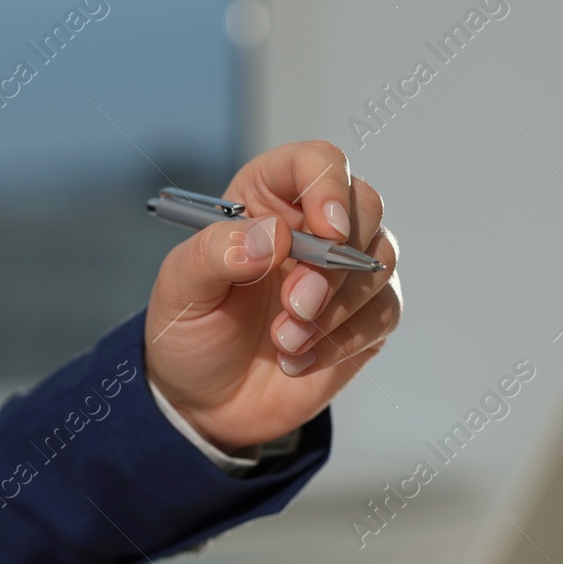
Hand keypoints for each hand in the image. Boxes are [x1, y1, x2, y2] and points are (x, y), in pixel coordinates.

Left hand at [143, 141, 401, 451]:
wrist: (206, 402)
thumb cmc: (190, 333)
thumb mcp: (179, 290)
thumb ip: (215, 252)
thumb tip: (271, 236)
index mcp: (266, 199)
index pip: (315, 161)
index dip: (328, 186)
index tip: (325, 231)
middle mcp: (313, 226)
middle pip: (365, 205)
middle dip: (334, 261)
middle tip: (294, 305)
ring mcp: (345, 272)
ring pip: (380, 262)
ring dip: (335, 309)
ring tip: (283, 342)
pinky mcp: (365, 318)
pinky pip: (383, 314)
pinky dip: (342, 342)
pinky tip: (297, 361)